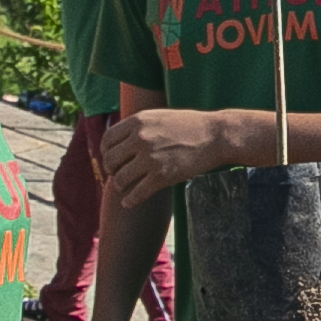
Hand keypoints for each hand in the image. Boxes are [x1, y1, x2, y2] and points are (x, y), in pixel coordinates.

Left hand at [98, 107, 251, 210]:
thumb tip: (120, 139)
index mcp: (138, 121)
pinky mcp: (162, 176)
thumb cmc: (190, 125)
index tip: (110, 158)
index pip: (107, 140)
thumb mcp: (160, 117)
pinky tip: (129, 203)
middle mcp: (140, 139)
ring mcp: (150, 158)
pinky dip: (130, 201)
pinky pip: (137, 193)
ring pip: (120, 179)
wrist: (216, 135)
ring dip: (120, 186)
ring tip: (125, 188)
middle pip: (110, 160)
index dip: (105, 152)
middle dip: (111, 170)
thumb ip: (139, 126)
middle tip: (117, 174)